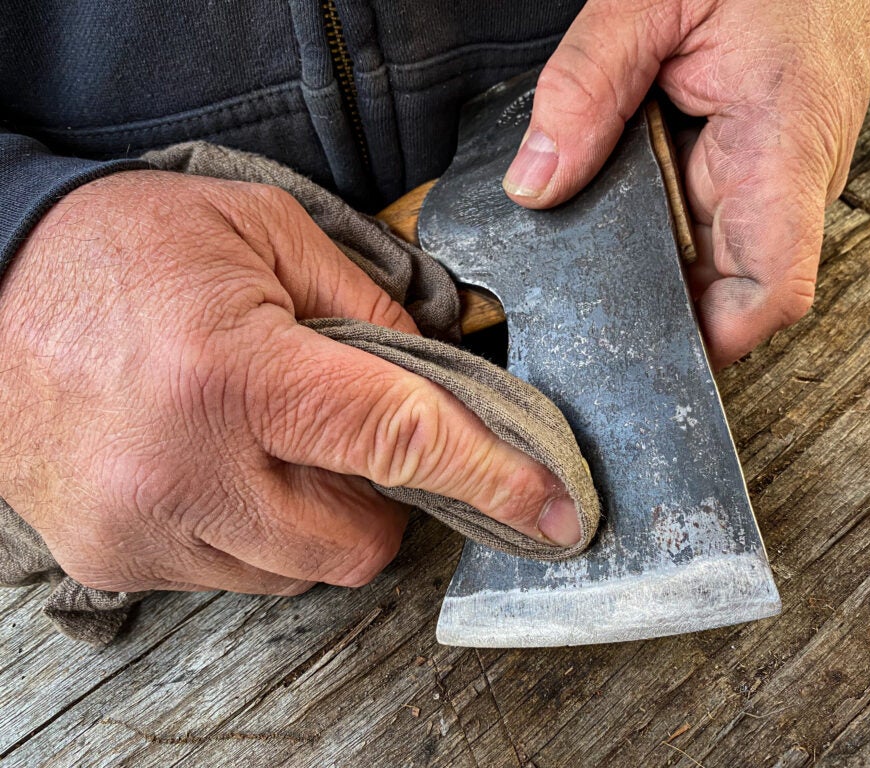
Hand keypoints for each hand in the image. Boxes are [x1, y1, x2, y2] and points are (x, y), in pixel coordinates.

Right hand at [0, 171, 578, 594]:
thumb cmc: (122, 248)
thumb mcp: (261, 234)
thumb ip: (366, 306)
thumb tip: (441, 367)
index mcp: (234, 371)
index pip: (398, 439)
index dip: (491, 476)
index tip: (552, 511)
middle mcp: (185, 466)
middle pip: (359, 542)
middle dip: (384, 500)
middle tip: (351, 435)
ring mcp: (144, 527)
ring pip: (300, 570)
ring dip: (316, 515)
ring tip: (267, 439)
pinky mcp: (114, 561)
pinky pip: (236, 577)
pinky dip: (257, 532)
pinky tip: (219, 466)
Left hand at [503, 0, 869, 366]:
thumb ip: (587, 84)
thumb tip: (536, 183)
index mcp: (780, 148)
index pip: (775, 288)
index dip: (718, 338)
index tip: (652, 350)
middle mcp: (786, 181)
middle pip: (724, 290)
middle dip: (656, 301)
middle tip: (585, 295)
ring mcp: (770, 181)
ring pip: (707, 261)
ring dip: (650, 258)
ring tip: (596, 234)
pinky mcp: (752, 171)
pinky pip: (702, 223)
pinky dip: (656, 224)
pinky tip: (620, 203)